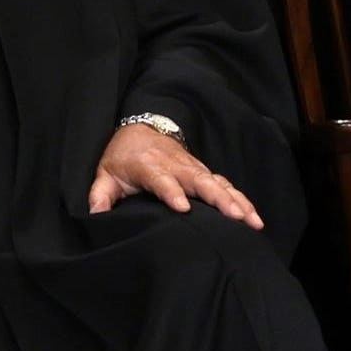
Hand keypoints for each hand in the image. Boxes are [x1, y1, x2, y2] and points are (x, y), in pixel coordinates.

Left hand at [88, 119, 263, 227]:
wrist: (142, 129)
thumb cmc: (123, 156)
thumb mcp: (105, 173)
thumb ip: (100, 196)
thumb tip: (96, 217)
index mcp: (149, 165)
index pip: (162, 179)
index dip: (172, 192)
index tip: (182, 208)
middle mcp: (176, 165)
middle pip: (200, 181)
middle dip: (219, 198)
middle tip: (235, 217)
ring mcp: (194, 168)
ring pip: (219, 184)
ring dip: (237, 201)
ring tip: (253, 221)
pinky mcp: (204, 172)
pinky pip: (226, 186)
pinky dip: (242, 200)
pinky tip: (255, 218)